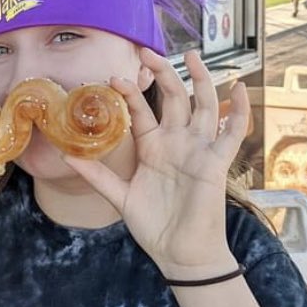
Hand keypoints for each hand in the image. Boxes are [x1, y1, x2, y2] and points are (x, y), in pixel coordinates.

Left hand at [64, 50, 249, 276]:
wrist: (180, 253)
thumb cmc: (153, 225)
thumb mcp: (120, 197)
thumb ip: (96, 175)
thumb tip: (66, 154)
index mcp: (153, 147)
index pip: (141, 111)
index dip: (130, 93)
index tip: (113, 77)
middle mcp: (177, 142)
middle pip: (174, 98)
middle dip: (163, 74)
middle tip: (147, 52)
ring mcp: (198, 149)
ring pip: (203, 105)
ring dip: (200, 80)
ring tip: (194, 55)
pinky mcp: (216, 162)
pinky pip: (232, 132)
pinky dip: (239, 110)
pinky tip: (241, 88)